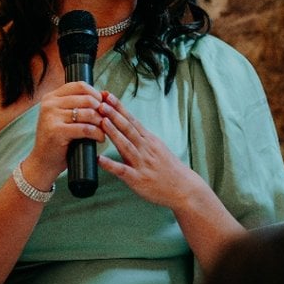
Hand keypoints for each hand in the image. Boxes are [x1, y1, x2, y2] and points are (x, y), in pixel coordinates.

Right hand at [23, 82, 112, 182]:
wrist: (43, 162)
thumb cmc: (59, 139)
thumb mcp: (66, 117)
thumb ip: (80, 104)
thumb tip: (105, 94)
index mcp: (51, 97)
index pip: (80, 86)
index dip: (96, 94)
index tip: (103, 106)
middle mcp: (49, 104)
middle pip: (87, 99)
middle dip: (101, 110)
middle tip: (106, 121)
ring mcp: (51, 117)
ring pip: (89, 113)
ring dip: (102, 123)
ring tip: (104, 131)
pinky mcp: (57, 131)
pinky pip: (86, 128)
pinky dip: (98, 133)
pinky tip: (100, 138)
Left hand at [96, 93, 205, 209]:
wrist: (184, 188)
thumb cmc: (168, 169)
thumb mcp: (157, 148)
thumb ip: (142, 138)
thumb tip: (127, 125)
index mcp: (149, 140)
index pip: (132, 120)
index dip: (119, 107)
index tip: (107, 95)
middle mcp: (146, 148)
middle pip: (128, 128)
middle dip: (114, 114)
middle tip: (101, 101)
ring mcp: (142, 163)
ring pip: (126, 145)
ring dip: (114, 132)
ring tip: (102, 120)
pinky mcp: (138, 179)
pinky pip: (122, 171)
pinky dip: (110, 164)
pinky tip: (100, 159)